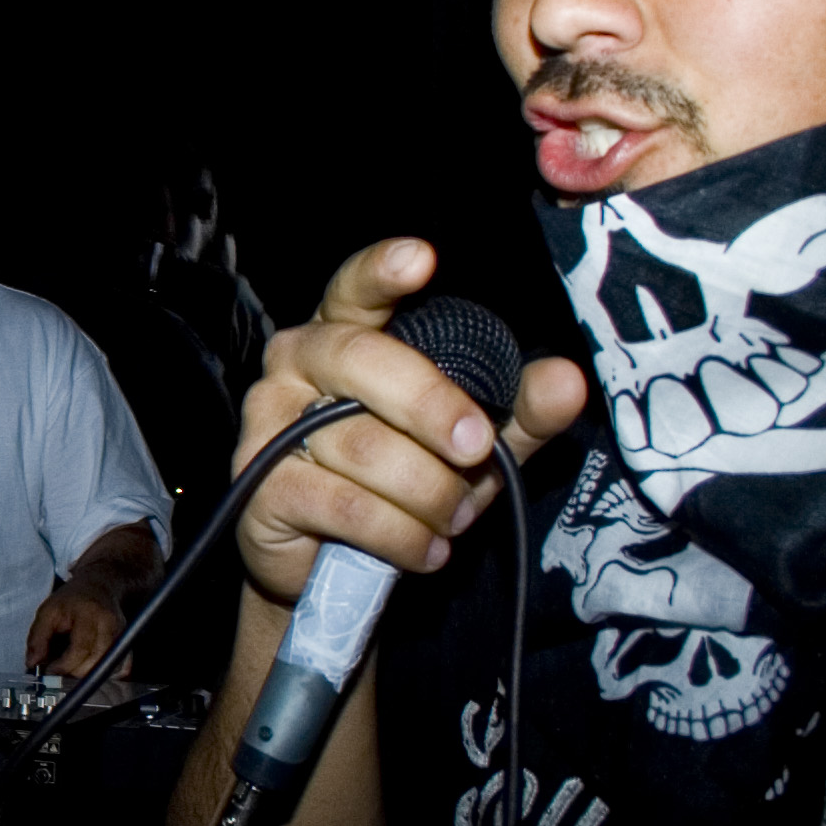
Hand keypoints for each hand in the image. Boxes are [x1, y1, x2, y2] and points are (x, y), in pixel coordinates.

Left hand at [26, 575, 129, 677]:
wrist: (98, 587)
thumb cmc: (71, 600)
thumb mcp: (47, 611)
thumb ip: (37, 638)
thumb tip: (33, 663)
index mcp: (89, 614)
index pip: (81, 649)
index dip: (64, 665)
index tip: (50, 670)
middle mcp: (110, 625)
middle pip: (96, 662)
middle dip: (74, 673)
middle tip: (59, 670)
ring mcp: (122, 635)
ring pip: (107, 668)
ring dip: (87, 674)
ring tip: (72, 665)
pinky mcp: (127, 643)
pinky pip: (118, 668)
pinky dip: (101, 672)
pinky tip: (87, 665)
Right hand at [236, 238, 590, 608]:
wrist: (335, 567)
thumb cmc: (401, 484)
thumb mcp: (474, 446)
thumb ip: (519, 411)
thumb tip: (566, 381)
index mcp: (346, 335)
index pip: (355, 289)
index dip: (381, 271)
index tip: (421, 258)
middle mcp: (296, 364)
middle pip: (363, 361)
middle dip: (432, 407)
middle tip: (477, 450)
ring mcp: (270, 421)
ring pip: (366, 448)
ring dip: (429, 495)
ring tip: (450, 520)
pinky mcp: (259, 484)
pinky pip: (347, 506)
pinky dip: (401, 535)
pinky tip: (423, 548)